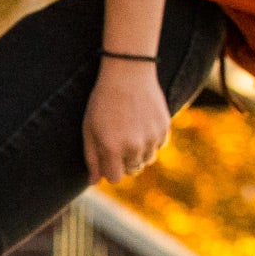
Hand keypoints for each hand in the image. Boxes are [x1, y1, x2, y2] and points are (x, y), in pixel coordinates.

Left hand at [83, 57, 170, 182]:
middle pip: (132, 170)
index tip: (107, 158)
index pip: (115, 178)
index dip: (110, 170)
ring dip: (139, 153)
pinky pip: (158, 146)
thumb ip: (92, 158)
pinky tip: (142, 123)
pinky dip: (151, 141)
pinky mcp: (165, 129)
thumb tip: (94, 181)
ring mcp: (152, 138)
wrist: (128, 73)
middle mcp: (134, 147)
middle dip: (123, 161)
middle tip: (117, 140)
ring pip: (147, 160)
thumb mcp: (89, 128)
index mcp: (112, 148)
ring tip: (129, 131)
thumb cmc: (102, 101)